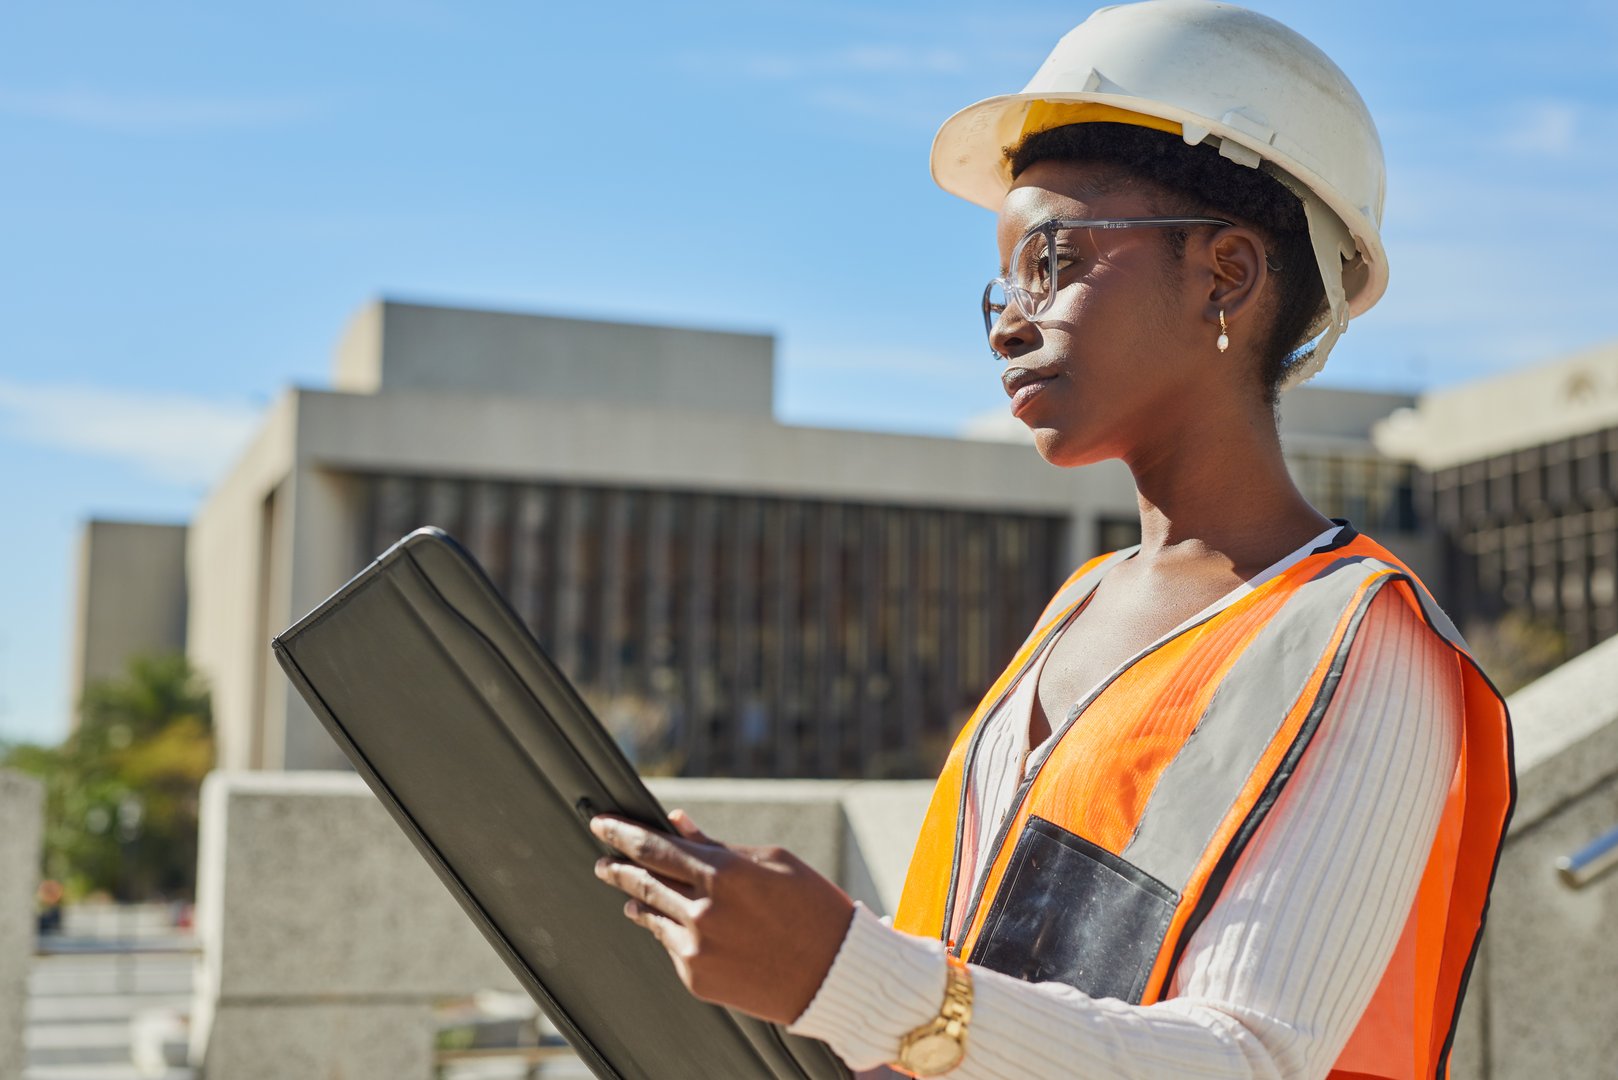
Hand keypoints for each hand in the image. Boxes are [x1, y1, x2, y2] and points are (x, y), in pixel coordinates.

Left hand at [590, 809, 855, 1024]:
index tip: (600, 823)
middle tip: (602, 862)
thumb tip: (677, 823)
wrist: (835, 975)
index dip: (621, 833)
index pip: (654, 847)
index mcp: (723, 873)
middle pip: (641, 882)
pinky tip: (674, 927)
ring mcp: (696, 949)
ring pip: (651, 916)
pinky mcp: (697, 979)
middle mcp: (703, 911)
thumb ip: (716, 845)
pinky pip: (671, 947)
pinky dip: (670, 932)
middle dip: (616, 868)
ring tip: (628, 894)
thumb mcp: (771, 861)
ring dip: (637, 901)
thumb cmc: (811, 907)